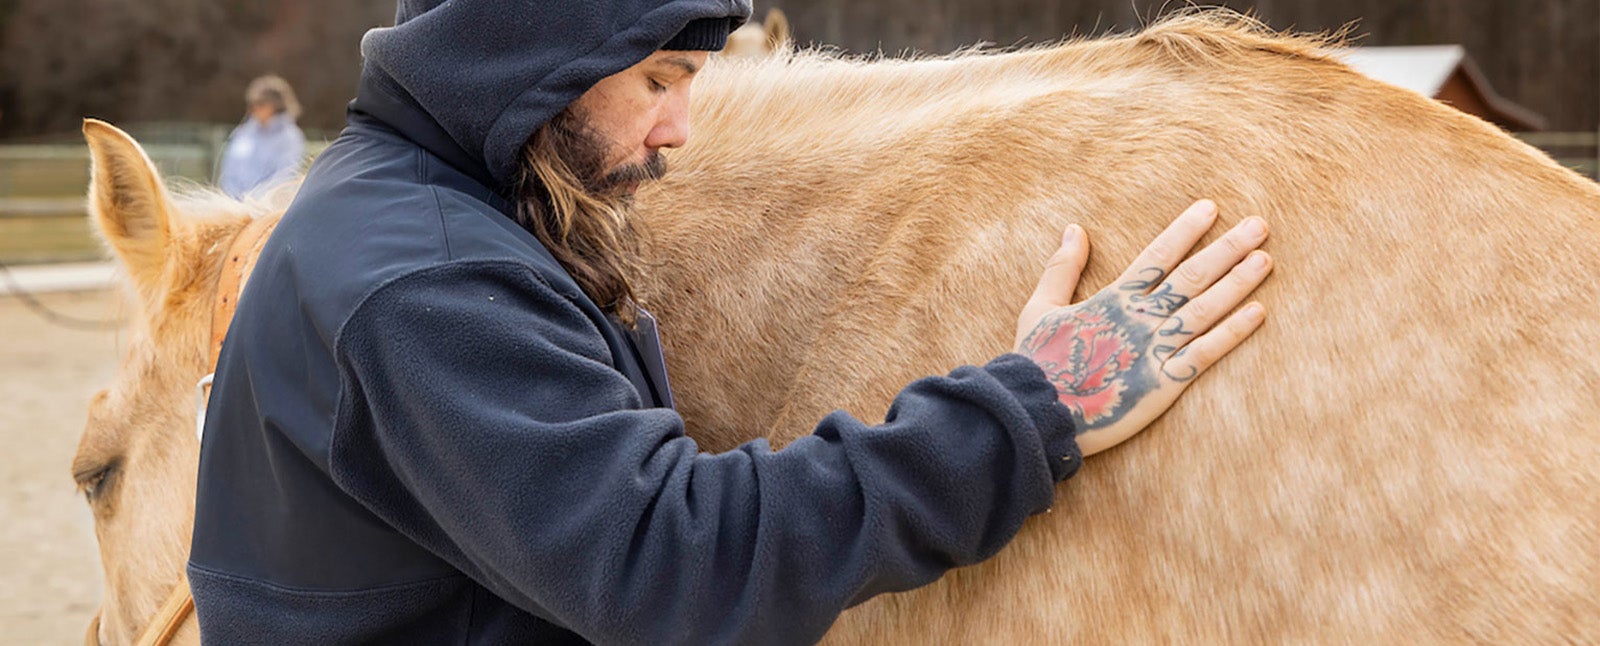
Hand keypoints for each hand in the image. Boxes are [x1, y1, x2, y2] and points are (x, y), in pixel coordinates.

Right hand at [1015, 200, 1270, 455]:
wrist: (1038, 413)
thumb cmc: (1036, 362)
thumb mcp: (1039, 308)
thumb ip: (1061, 268)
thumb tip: (1075, 229)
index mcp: (1112, 300)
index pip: (1157, 256)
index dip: (1185, 230)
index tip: (1211, 208)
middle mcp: (1139, 319)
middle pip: (1192, 276)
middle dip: (1227, 248)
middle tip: (1259, 224)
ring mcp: (1155, 350)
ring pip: (1205, 309)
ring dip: (1237, 283)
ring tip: (1265, 259)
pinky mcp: (1164, 384)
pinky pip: (1205, 353)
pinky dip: (1233, 332)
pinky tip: (1258, 312)